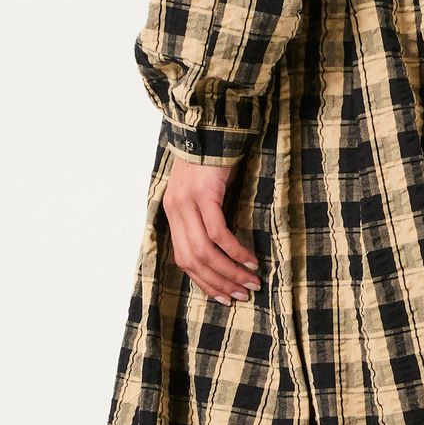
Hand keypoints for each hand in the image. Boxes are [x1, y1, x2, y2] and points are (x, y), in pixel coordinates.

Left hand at [160, 156, 261, 302]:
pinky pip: (219, 233)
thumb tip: (221, 248)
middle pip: (193, 261)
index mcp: (173, 213)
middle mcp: (176, 211)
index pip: (183, 259)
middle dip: (219, 282)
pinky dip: (234, 251)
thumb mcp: (201, 192)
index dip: (203, 281)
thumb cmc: (211, 161)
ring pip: (206, 252)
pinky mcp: (205, 195)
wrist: (210, 128)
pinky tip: (249, 260)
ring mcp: (188, 203)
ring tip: (250, 282)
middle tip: (241, 294)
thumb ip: (203, 217)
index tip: (223, 296)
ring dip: (230, 271)